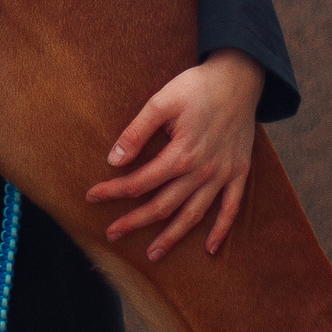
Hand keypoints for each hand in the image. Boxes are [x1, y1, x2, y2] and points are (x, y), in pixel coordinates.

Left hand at [86, 49, 263, 259]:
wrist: (238, 78)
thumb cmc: (196, 87)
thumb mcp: (161, 101)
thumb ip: (136, 132)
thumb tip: (113, 159)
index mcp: (181, 154)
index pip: (139, 182)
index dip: (113, 191)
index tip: (92, 196)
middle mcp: (202, 171)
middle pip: (163, 205)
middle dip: (135, 221)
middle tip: (112, 233)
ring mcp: (223, 175)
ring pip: (194, 215)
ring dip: (172, 236)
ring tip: (153, 253)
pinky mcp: (239, 173)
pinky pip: (231, 209)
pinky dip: (221, 230)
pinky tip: (210, 248)